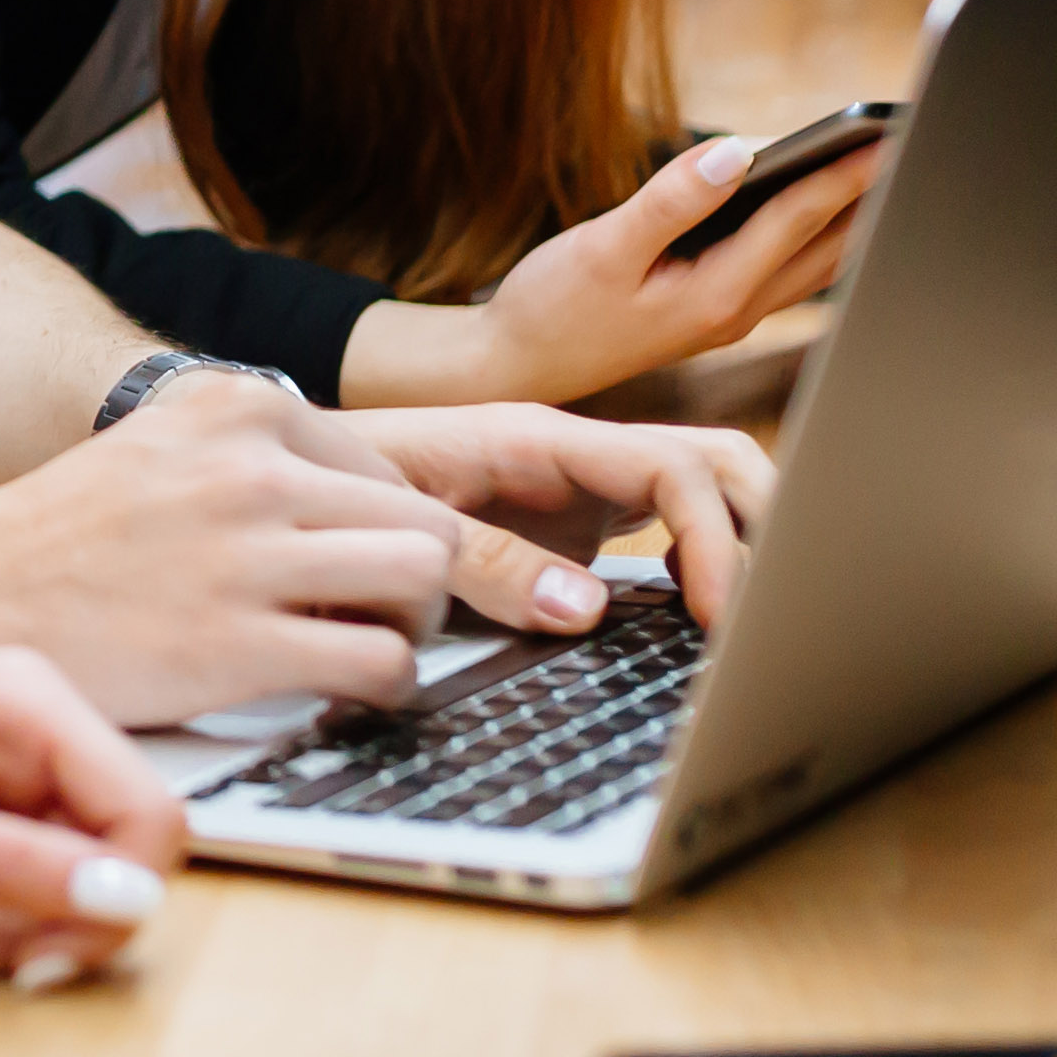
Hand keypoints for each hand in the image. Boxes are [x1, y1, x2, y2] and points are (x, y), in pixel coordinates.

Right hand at [0, 368, 522, 726]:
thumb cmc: (65, 537)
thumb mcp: (163, 449)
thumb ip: (254, 458)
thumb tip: (361, 507)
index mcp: (238, 406)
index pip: (391, 465)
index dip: (389, 531)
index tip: (359, 570)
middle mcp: (251, 468)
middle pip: (427, 521)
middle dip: (424, 581)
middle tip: (385, 617)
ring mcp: (245, 554)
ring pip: (425, 581)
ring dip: (415, 629)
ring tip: (368, 648)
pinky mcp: (237, 643)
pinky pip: (381, 662)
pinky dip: (386, 688)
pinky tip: (343, 694)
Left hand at [0, 647, 182, 986]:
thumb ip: (10, 868)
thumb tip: (136, 900)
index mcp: (23, 701)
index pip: (149, 817)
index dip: (112, 901)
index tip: (33, 961)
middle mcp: (32, 729)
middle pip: (108, 865)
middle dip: (28, 927)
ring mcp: (7, 774)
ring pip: (62, 892)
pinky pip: (11, 894)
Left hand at [323, 400, 780, 627]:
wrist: (291, 473)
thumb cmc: (338, 482)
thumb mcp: (402, 517)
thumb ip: (486, 558)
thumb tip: (585, 609)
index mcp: (543, 438)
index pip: (673, 466)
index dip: (712, 536)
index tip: (716, 611)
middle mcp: (578, 455)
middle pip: (716, 462)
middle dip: (762, 526)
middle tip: (765, 618)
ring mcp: (583, 486)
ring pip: (703, 489)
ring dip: (744, 539)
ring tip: (752, 618)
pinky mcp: (577, 522)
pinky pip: (667, 526)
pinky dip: (704, 561)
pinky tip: (698, 616)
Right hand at [341, 129, 875, 406]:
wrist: (518, 367)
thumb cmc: (552, 307)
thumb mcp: (602, 248)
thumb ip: (670, 199)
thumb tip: (736, 152)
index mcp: (716, 293)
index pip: (798, 219)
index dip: (844, 170)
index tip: (886, 130)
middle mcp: (737, 309)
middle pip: (826, 244)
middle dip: (869, 193)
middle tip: (914, 140)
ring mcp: (731, 314)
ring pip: (815, 261)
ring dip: (852, 216)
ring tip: (889, 167)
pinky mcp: (716, 308)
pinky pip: (788, 267)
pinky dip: (817, 231)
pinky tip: (828, 206)